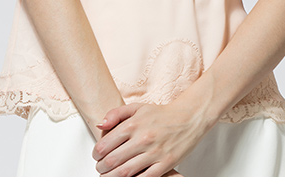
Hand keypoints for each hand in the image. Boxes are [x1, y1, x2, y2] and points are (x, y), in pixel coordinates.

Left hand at [92, 101, 209, 176]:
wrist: (188, 118)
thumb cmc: (162, 114)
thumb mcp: (137, 107)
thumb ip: (116, 113)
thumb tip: (100, 125)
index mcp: (133, 124)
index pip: (106, 144)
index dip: (96, 153)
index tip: (97, 155)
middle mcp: (142, 138)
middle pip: (112, 161)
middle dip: (101, 168)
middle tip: (101, 168)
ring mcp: (154, 153)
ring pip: (125, 172)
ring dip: (112, 177)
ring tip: (109, 177)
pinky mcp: (165, 164)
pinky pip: (144, 178)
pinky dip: (131, 182)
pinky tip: (127, 180)